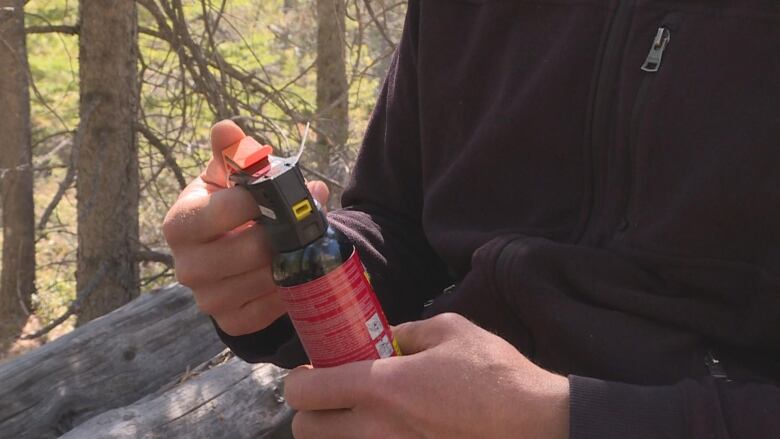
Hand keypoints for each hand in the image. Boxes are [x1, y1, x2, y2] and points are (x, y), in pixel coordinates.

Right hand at [162, 120, 329, 335]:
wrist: (226, 256)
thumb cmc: (226, 208)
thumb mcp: (226, 178)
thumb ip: (231, 153)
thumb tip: (226, 128)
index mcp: (180, 224)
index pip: (222, 211)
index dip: (256, 200)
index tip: (278, 192)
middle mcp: (187, 267)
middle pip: (249, 250)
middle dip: (282, 232)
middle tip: (301, 220)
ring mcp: (208, 299)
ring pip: (266, 280)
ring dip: (292, 258)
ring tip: (303, 240)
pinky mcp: (233, 321)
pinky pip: (272, 308)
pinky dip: (291, 287)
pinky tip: (294, 268)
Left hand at [284, 313, 569, 438]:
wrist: (534, 423)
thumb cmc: (493, 373)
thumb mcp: (449, 330)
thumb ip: (406, 331)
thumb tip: (387, 337)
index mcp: (380, 387)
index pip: (304, 392)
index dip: (299, 379)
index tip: (313, 371)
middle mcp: (375, 430)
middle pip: (304, 430)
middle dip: (312, 410)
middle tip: (334, 395)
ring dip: (336, 432)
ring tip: (362, 415)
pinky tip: (390, 430)